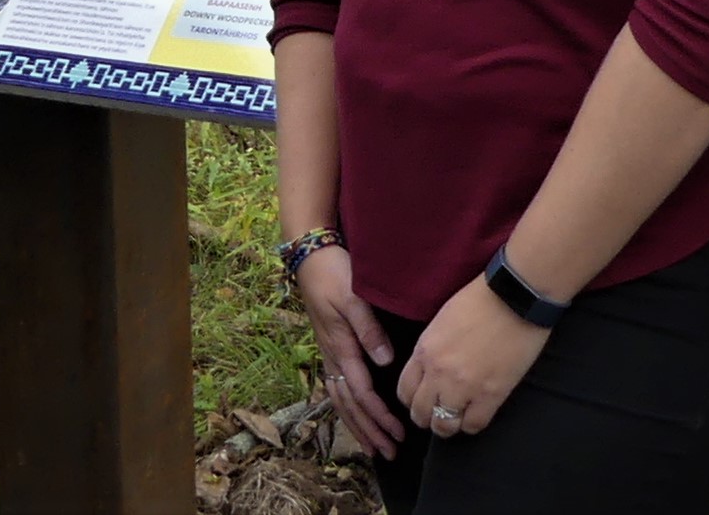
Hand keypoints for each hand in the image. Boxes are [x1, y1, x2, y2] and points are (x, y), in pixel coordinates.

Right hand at [293, 245, 404, 457]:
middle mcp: (332, 356)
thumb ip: (368, 330)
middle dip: (369, 431)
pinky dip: (345, 409)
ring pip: (340, 401)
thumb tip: (384, 362)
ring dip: (357, 426)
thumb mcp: (353, 297)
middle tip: (390, 453)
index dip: (379, 416)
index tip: (398, 434)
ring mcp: (328, 353)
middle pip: (350, 405)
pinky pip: (336, 389)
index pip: (362, 392)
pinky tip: (353, 418)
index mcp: (340, 347)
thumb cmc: (334, 274)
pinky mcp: (329, 348)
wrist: (310, 256)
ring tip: (373, 448)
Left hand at [397, 275, 551, 438]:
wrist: (513, 296)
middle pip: (420, 413)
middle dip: (426, 417)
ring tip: (456, 419)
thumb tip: (431, 367)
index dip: (412, 400)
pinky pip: (474, 426)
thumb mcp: (441, 321)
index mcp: (423, 351)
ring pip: (443, 426)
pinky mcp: (491, 394)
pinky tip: (476, 415)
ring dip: (448, 426)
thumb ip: (432, 348)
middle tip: (438, 413)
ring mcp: (464, 386)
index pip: (404, 390)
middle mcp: (438, 373)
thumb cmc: (479, 300)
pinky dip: (472, 425)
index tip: (422, 399)